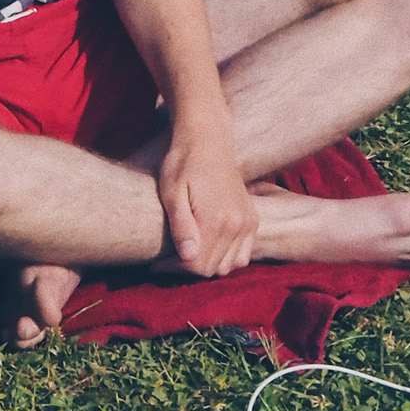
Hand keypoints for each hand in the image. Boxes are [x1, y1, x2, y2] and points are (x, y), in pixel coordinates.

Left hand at [157, 119, 255, 276]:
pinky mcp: (252, 220)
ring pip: (228, 266)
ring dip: (207, 264)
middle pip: (212, 268)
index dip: (174, 269)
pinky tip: (208, 247)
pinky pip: (243, 255)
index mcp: (217, 220)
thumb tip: (188, 256)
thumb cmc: (183, 163)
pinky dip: (226, 258)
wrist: (208, 141)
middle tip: (167, 258)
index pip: (197, 265)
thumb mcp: (172, 192)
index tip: (156, 263)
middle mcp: (238, 225)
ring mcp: (248, 224)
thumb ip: (181, 225)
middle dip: (188, 268)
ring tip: (186, 252)